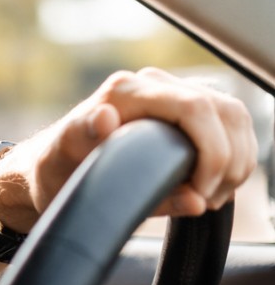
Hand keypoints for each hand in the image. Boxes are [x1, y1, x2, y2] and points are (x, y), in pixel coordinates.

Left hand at [0, 68, 257, 232]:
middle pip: (224, 111)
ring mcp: (169, 93)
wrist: (48, 168)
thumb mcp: (64, 167)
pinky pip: (228, 124)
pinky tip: (213, 184)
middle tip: (206, 199)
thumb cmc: (54, 170)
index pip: (195, 107)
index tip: (199, 190)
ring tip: (208, 196)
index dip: (212, 151)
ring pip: (233, 116)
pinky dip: (234, 155)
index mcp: (124, 92)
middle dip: (228, 161)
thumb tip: (110, 124)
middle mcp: (150, 84)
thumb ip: (95, 152)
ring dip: (236, 160)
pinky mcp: (182, 109)